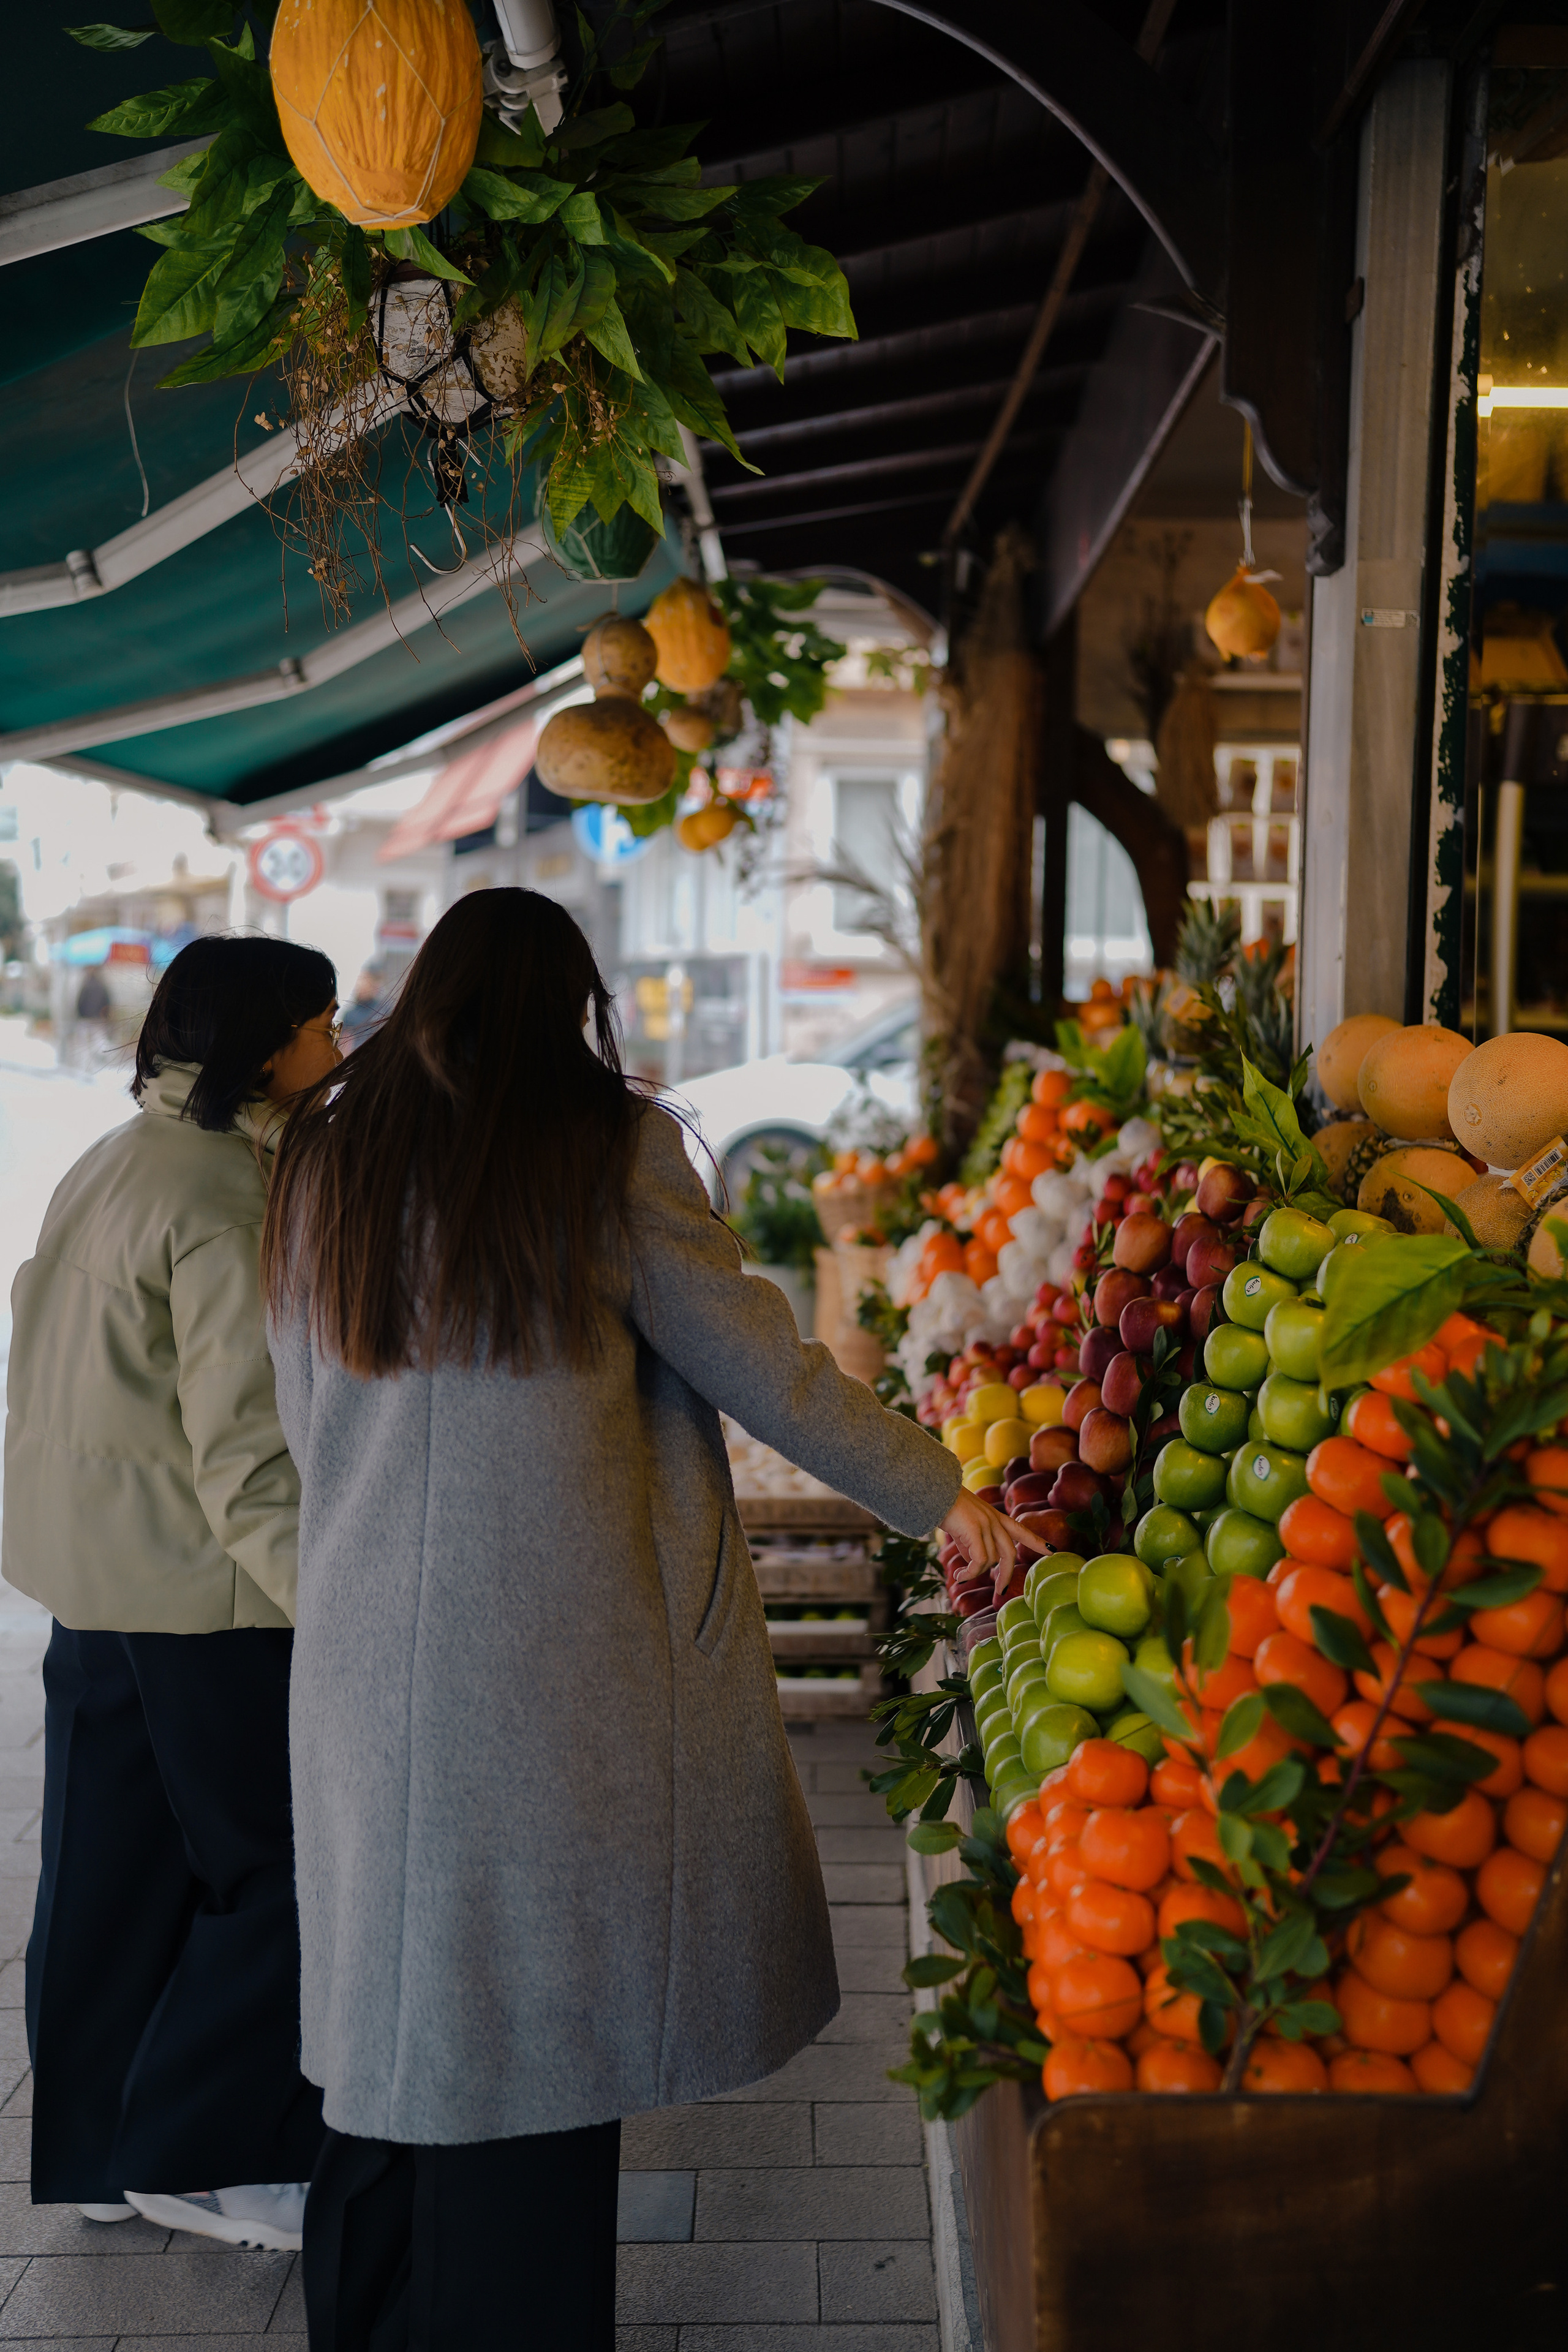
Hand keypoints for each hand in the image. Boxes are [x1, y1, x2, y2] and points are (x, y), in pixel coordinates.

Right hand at [939, 1490, 1034, 1608]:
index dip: (1036, 1542)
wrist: (934, 1491)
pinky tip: (960, 1577)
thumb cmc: (946, 1508)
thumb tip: (975, 1565)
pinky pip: (979, 1561)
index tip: (1052, 1551)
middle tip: (1000, 1591)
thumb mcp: (965, 1527)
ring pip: (990, 1559)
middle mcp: (994, 1520)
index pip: (1021, 1530)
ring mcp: (986, 1524)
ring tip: (961, 1576)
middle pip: (1009, 1553)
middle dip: (1006, 1574)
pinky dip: (971, 1573)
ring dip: (975, 1573)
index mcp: (994, 1517)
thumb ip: (974, 1544)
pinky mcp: (975, 1530)